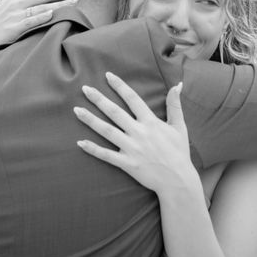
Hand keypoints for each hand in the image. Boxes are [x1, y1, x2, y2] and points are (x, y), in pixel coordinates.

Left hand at [74, 72, 199, 194]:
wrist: (178, 180)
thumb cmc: (179, 152)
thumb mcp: (179, 126)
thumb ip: (175, 105)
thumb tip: (178, 84)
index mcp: (151, 122)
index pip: (133, 99)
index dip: (120, 86)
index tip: (107, 76)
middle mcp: (139, 133)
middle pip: (115, 112)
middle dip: (99, 99)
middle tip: (84, 88)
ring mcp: (132, 149)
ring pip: (107, 131)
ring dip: (91, 120)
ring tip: (76, 110)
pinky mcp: (127, 164)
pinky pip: (106, 155)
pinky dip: (93, 149)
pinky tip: (80, 142)